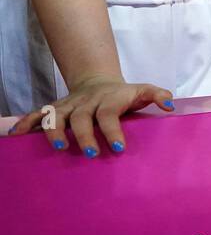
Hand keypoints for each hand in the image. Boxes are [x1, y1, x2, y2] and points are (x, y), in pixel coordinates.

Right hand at [7, 74, 173, 156]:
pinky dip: (25, 123)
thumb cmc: (124, 94)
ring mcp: (67, 106)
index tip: (118, 148)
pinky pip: (36, 115)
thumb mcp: (142, 91)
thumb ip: (158, 95)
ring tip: (58, 147)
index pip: (109, 115)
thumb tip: (170, 105)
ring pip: (56, 116)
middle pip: (81, 118)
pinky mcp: (54, 109)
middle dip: (84, 135)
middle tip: (90, 153)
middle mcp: (85, 102)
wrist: (98, 81)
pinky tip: (15, 135)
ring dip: (54, 131)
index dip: (113, 130)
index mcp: (108, 100)